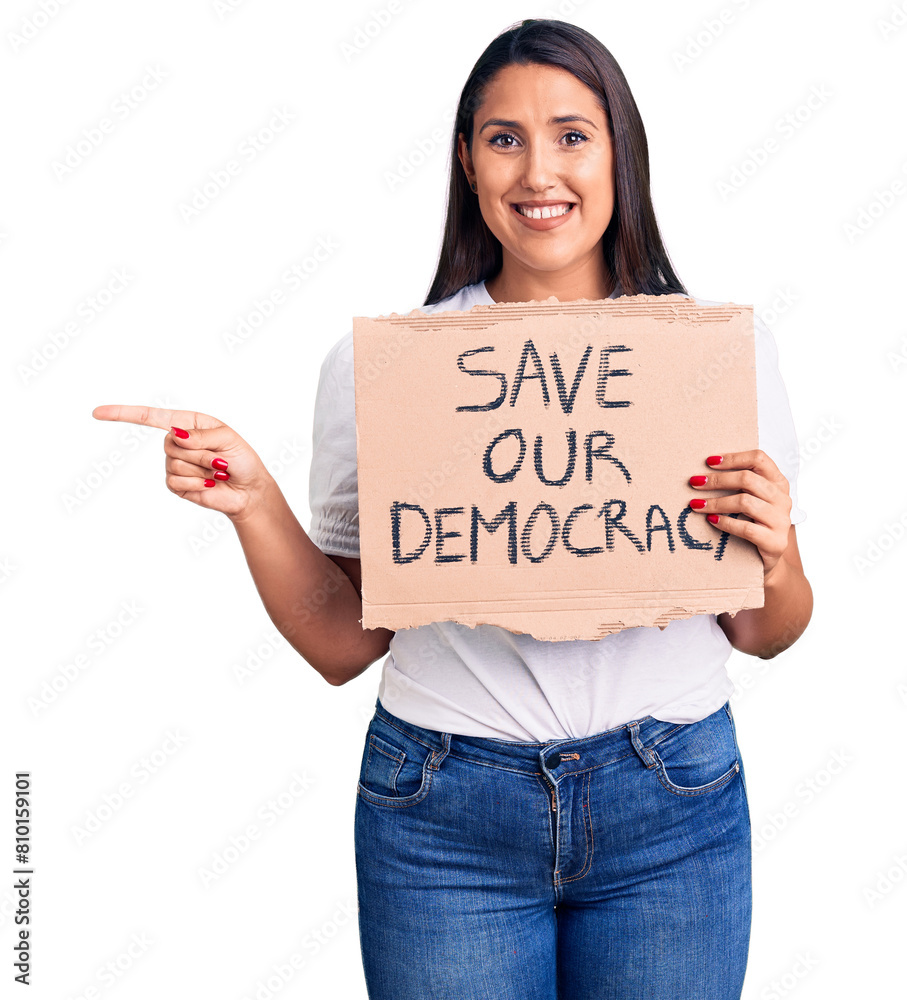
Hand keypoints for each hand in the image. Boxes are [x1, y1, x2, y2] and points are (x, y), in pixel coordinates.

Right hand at [92, 404, 273, 520]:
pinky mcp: (176, 484)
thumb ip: (201, 435)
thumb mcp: (228, 439)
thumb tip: (175, 435)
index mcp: (188, 423)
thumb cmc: (242, 460)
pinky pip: (176, 482)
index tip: (97, 413)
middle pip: (170, 444)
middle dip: (200, 454)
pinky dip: (196, 484)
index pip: (151, 417)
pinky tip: (209, 484)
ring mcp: (174, 464)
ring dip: (201, 470)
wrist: (248, 490)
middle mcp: (177, 442)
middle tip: (220, 461)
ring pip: (174, 464)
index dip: (123, 414)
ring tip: (216, 473)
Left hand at [688, 449, 792, 577]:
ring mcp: (781, 521)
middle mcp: (782, 499)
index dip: (733, 458)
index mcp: (778, 483)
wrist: (767, 560)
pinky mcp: (775, 542)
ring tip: (696, 504)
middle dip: (717, 480)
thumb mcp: (752, 499)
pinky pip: (746, 528)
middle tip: (694, 482)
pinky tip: (711, 520)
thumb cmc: (754, 524)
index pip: (759, 459)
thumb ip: (739, 484)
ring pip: (745, 502)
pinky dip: (725, 523)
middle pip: (748, 479)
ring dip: (716, 502)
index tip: (708, 461)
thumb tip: (703, 472)